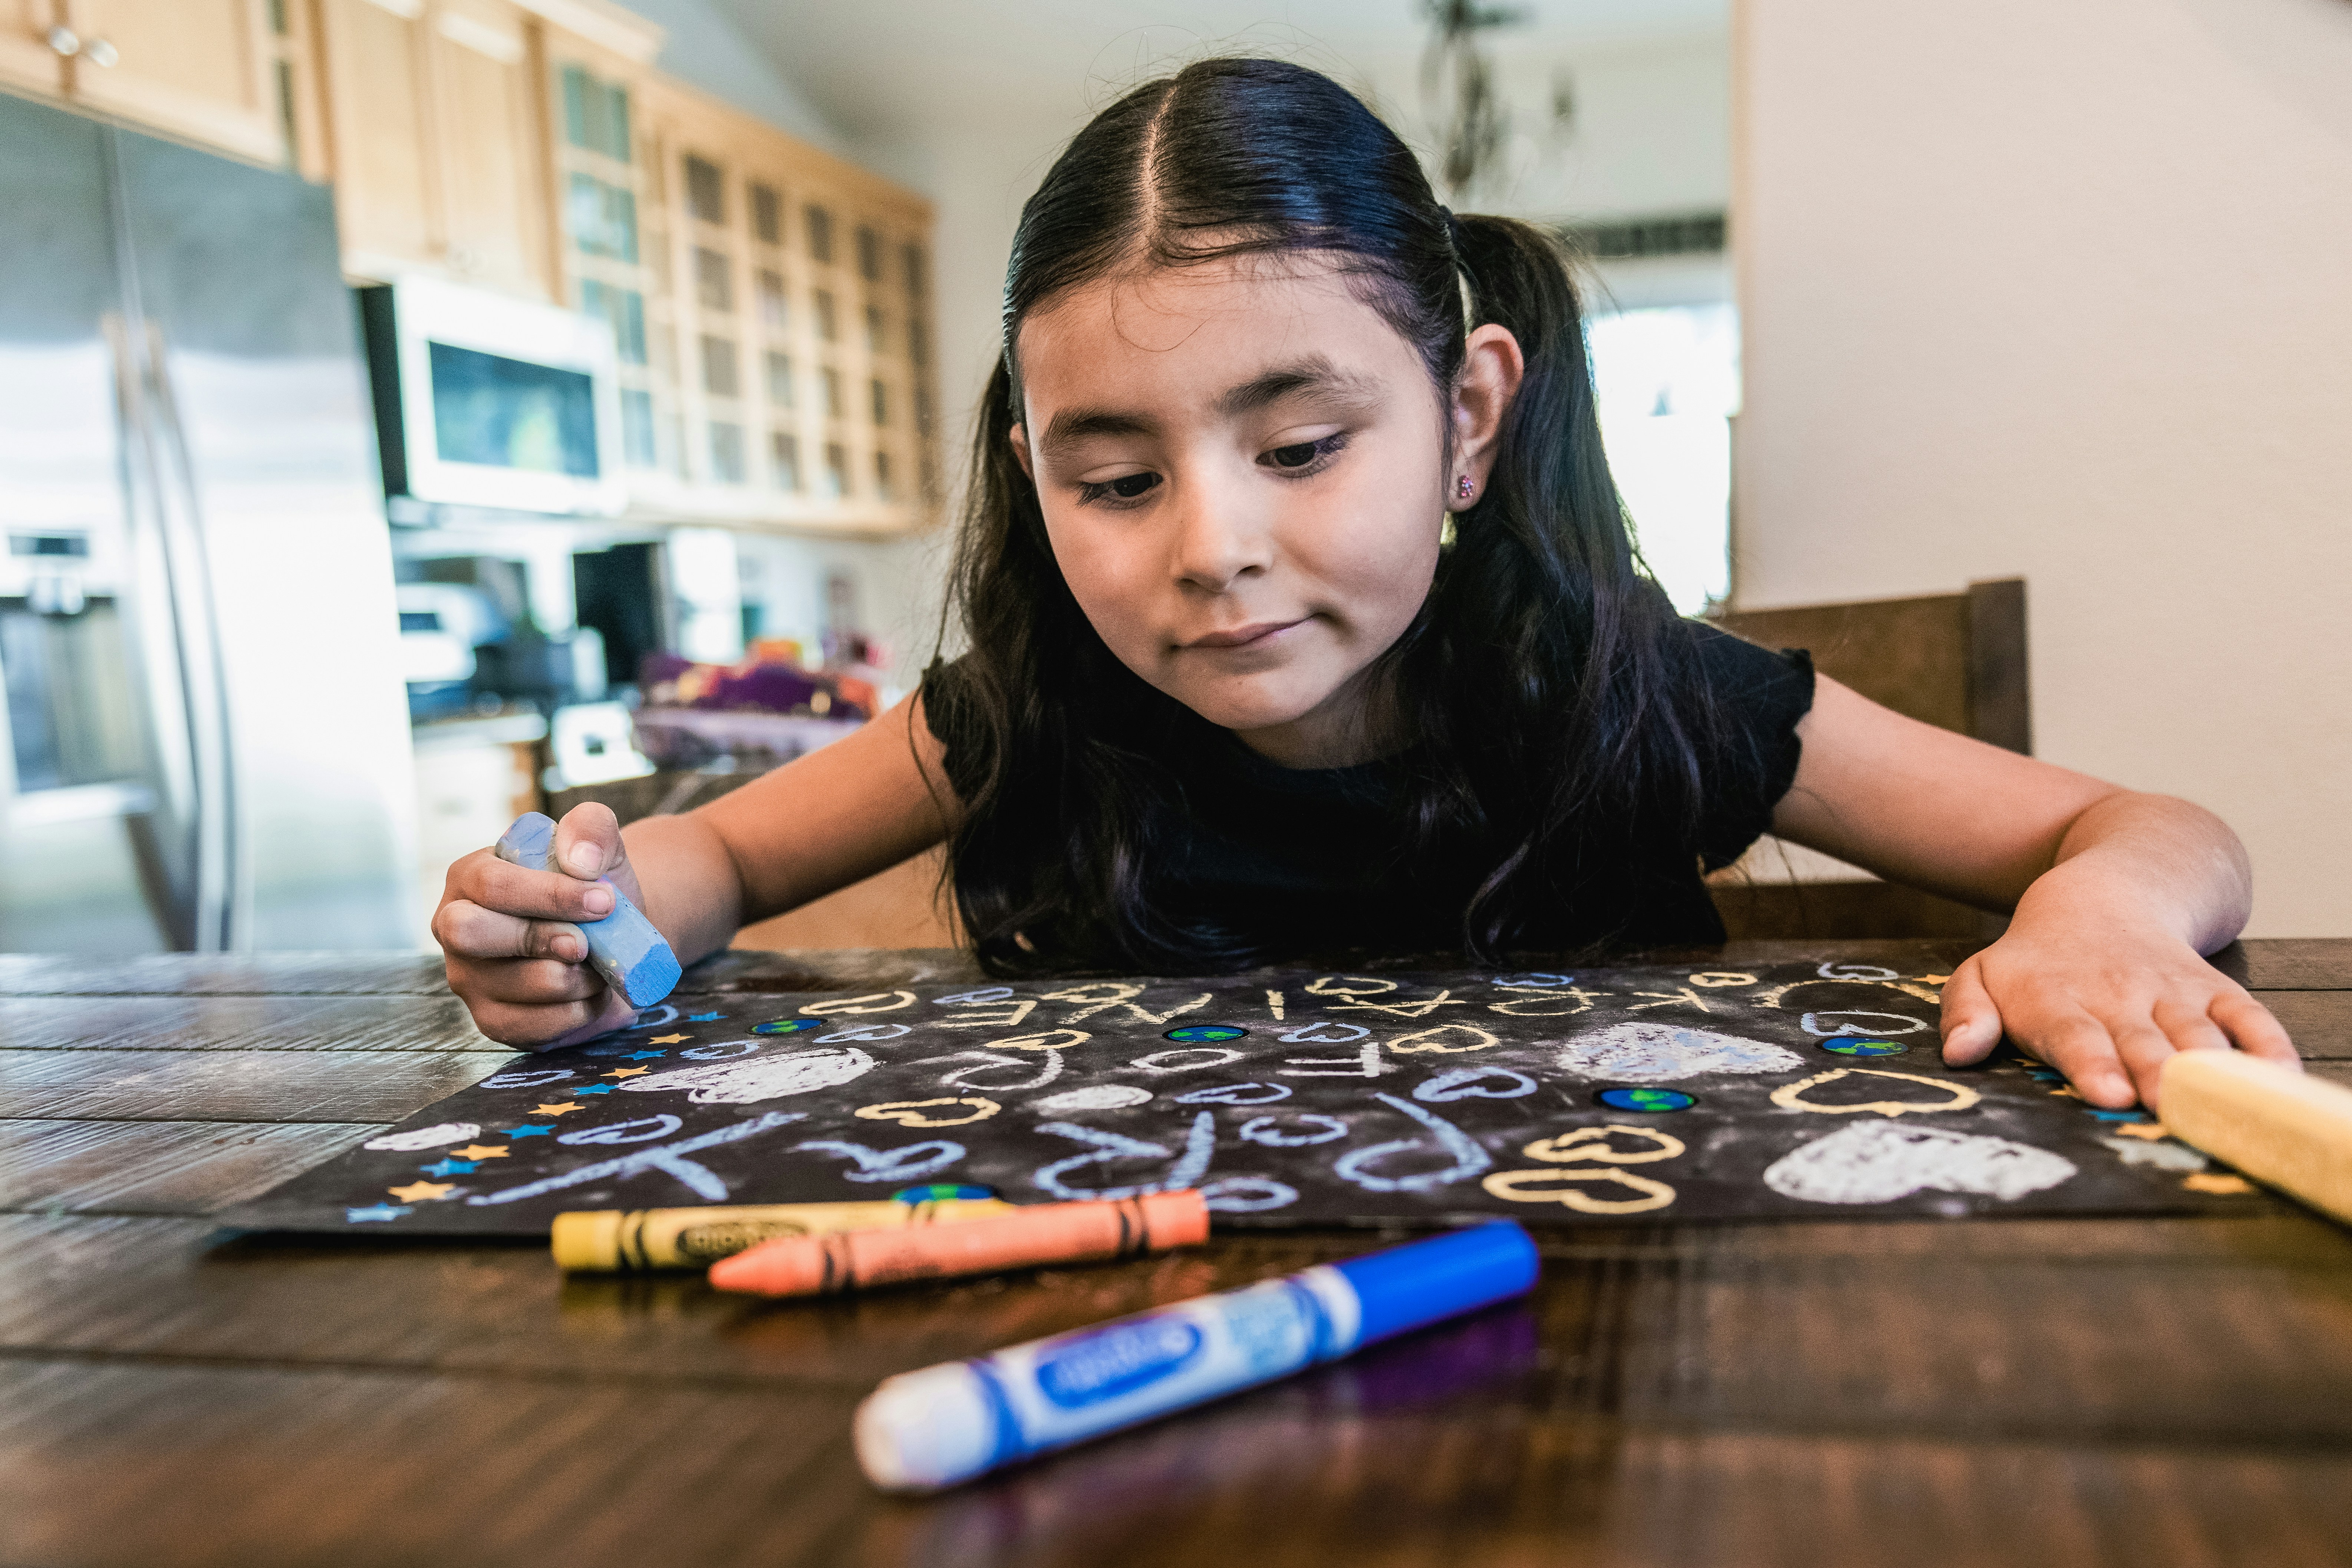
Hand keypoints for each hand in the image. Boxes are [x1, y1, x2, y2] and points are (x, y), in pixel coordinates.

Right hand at [433, 803, 647, 1049]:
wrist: (611, 937)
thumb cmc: (593, 887)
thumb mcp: (598, 846)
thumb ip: (591, 829)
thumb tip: (580, 861)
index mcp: (471, 877)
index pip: (491, 884)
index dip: (549, 894)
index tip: (604, 900)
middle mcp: (454, 927)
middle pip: (471, 934)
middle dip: (541, 938)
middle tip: (587, 942)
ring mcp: (468, 978)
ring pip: (516, 985)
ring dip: (576, 978)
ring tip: (600, 964)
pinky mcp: (492, 1020)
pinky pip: (532, 1027)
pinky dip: (577, 1011)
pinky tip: (592, 993)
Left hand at [1938, 920, 2298, 1109]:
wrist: (2100, 898)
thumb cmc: (2033, 959)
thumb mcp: (1979, 975)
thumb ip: (1965, 1013)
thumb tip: (1958, 1053)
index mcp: (2056, 1000)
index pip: (2074, 1035)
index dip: (2093, 1063)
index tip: (2108, 1092)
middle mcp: (2117, 996)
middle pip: (2141, 1042)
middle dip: (2155, 1074)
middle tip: (2168, 1105)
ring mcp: (2171, 992)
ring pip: (2196, 1032)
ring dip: (2211, 1066)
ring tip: (2226, 1102)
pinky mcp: (2214, 987)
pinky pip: (2249, 1014)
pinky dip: (2267, 1042)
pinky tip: (2279, 1073)